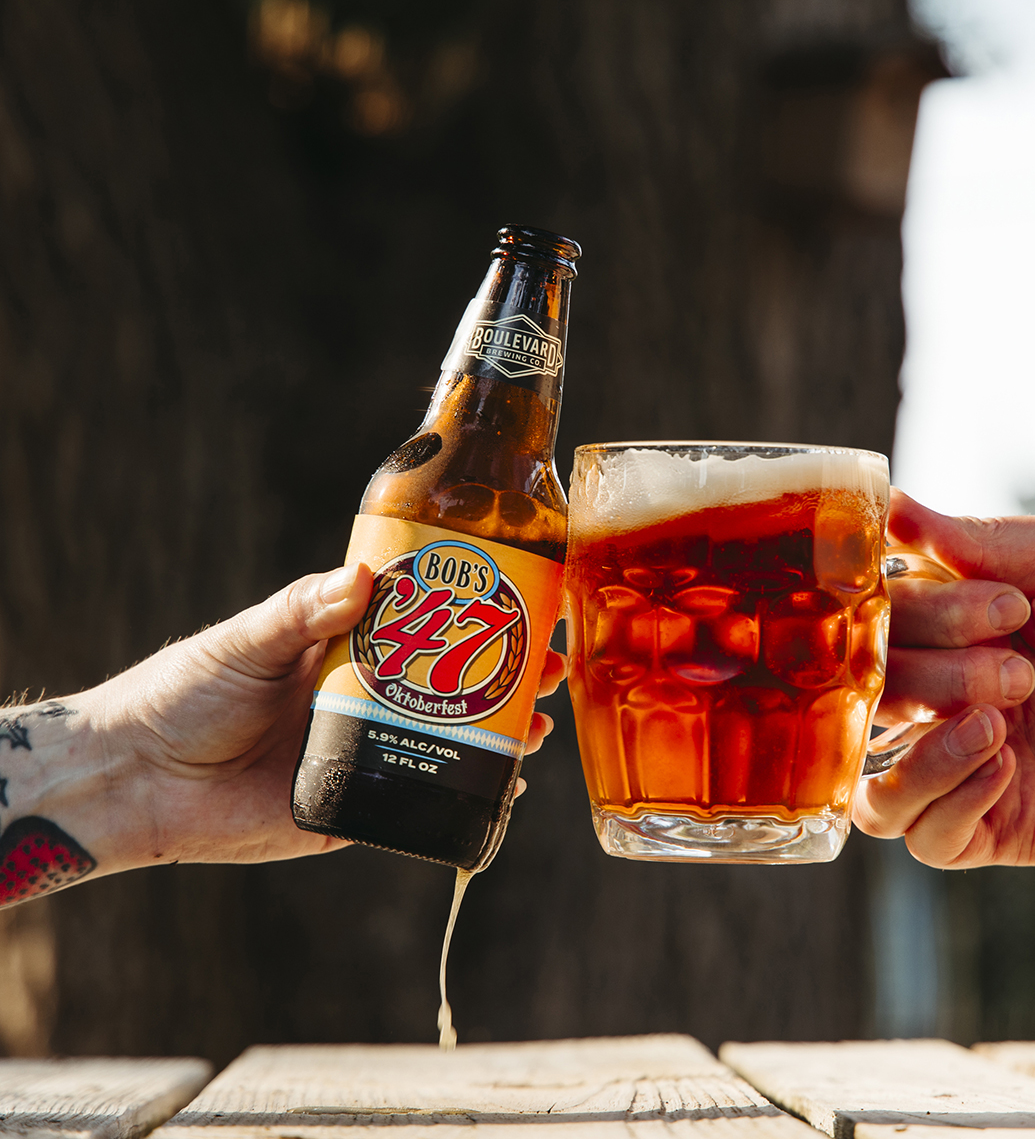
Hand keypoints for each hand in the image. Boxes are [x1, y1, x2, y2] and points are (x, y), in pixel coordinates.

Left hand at [4, 566, 565, 891]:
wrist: (134, 780)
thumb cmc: (183, 693)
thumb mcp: (246, 640)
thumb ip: (303, 608)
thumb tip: (366, 576)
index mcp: (346, 649)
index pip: (429, 625)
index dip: (481, 615)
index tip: (527, 603)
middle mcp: (364, 698)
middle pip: (453, 684)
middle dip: (509, 674)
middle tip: (551, 668)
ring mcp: (363, 752)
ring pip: (447, 741)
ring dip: (499, 733)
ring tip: (536, 724)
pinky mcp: (350, 807)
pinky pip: (417, 800)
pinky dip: (463, 794)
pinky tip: (501, 785)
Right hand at [855, 492, 1034, 867]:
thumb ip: (988, 539)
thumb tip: (891, 510)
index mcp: (959, 630)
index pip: (880, 621)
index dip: (920, 612)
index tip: (1006, 606)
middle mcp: (952, 700)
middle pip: (871, 697)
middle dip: (933, 674)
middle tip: (1019, 670)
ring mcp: (972, 769)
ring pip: (873, 787)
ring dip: (919, 750)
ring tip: (997, 722)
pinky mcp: (1006, 830)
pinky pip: (925, 839)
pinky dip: (944, 799)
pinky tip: (1004, 763)